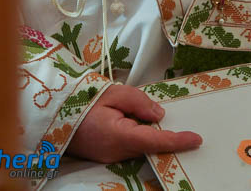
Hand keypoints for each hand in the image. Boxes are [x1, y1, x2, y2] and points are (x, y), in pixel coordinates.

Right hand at [66, 84, 201, 162]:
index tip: (196, 139)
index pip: (155, 141)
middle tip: (181, 126)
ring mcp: (110, 157)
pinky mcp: (107, 155)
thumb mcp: (113, 92)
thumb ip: (139, 102)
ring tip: (144, 115)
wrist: (54, 113)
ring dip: (149, 134)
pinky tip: (136, 121)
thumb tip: (159, 116)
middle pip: (149, 146)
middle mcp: (116, 152)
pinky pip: (130, 146)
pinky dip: (138, 136)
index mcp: (119, 136)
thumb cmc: (82, 100)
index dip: (177, 141)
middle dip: (165, 135)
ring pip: (140, 146)